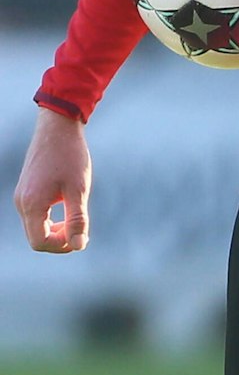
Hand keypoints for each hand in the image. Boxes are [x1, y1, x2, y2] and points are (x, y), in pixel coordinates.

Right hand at [14, 107, 91, 252]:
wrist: (58, 128)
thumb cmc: (70, 157)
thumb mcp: (78, 189)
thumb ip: (77, 219)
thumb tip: (78, 246)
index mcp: (32, 205)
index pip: (40, 243)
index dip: (62, 246)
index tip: (81, 234)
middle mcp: (21, 203)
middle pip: (36, 238)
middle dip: (59, 239)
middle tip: (81, 228)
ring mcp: (21, 197)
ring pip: (35, 227)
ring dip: (55, 229)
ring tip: (76, 215)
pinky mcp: (26, 191)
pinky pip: (36, 215)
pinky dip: (51, 218)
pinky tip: (68, 205)